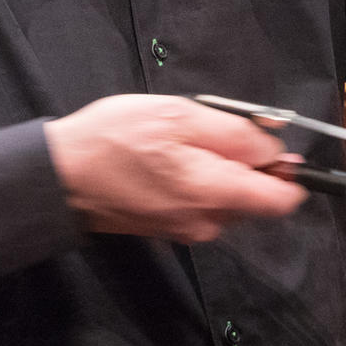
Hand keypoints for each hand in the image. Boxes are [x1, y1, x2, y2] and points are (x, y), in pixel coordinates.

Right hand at [43, 95, 305, 241]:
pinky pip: (202, 204)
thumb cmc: (115, 139)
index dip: (287, 169)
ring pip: (228, 199)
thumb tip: (275, 149)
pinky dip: (197, 180)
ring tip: (179, 143)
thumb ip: (235, 133)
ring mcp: (189, 229)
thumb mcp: (179, 116)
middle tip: (208, 131)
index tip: (267, 142)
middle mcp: (210, 222)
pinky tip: (166, 160)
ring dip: (218, 170)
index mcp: (218, 195)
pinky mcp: (170, 228)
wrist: (58, 179)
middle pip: (256, 197)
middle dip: (246, 163)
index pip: (284, 200)